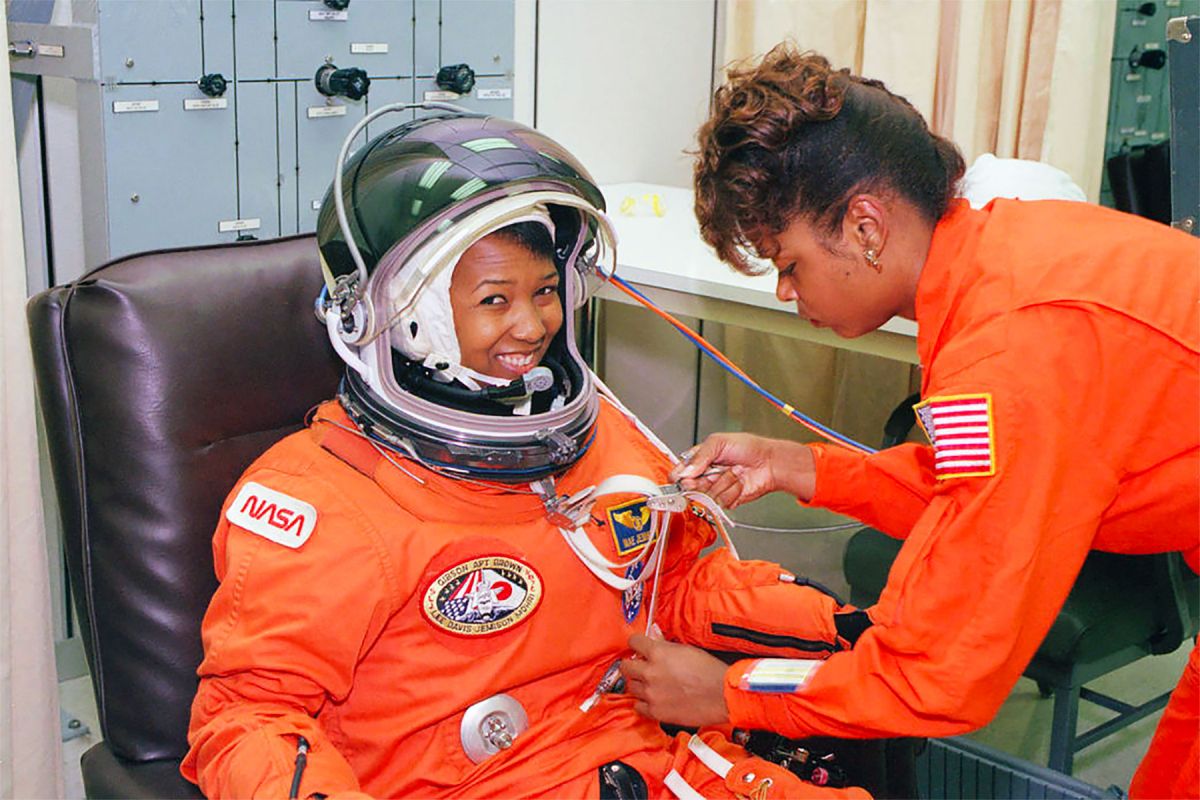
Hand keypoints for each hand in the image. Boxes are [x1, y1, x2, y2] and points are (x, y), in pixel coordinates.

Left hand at [620, 634, 730, 726]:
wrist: (722, 695)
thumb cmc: (709, 671)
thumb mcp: (686, 650)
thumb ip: (665, 644)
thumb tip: (654, 634)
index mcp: (658, 653)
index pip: (633, 642)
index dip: (637, 644)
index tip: (639, 647)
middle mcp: (650, 672)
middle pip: (626, 667)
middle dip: (633, 665)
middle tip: (641, 667)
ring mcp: (651, 693)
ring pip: (630, 687)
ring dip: (638, 684)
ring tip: (650, 684)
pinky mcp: (655, 712)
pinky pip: (637, 706)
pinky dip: (643, 703)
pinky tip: (653, 699)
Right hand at [669, 433, 815, 507]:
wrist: (769, 462)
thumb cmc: (748, 447)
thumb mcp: (718, 442)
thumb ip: (699, 456)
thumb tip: (685, 471)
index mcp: (699, 460)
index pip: (680, 472)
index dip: (679, 476)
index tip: (683, 478)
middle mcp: (706, 476)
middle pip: (689, 488)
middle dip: (701, 481)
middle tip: (711, 474)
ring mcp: (716, 489)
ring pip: (707, 496)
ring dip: (723, 483)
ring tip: (734, 472)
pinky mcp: (726, 500)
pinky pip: (721, 502)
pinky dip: (732, 491)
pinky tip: (739, 482)